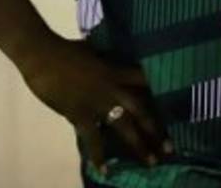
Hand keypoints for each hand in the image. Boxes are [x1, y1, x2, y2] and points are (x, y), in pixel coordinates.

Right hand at [17, 35, 171, 172]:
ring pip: (125, 127)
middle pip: (142, 110)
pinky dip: (98, 156)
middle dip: (157, 129)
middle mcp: (113, 89)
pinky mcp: (81, 114)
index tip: (177, 102)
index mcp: (116, 71)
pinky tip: (104, 170)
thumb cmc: (67, 50)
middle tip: (170, 147)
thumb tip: (113, 60)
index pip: (145, 80)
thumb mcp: (95, 52)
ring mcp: (98, 103)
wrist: (43, 56)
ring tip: (152, 162)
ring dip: (139, 146)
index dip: (161, 91)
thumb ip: (107, 61)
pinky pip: (93, 140)